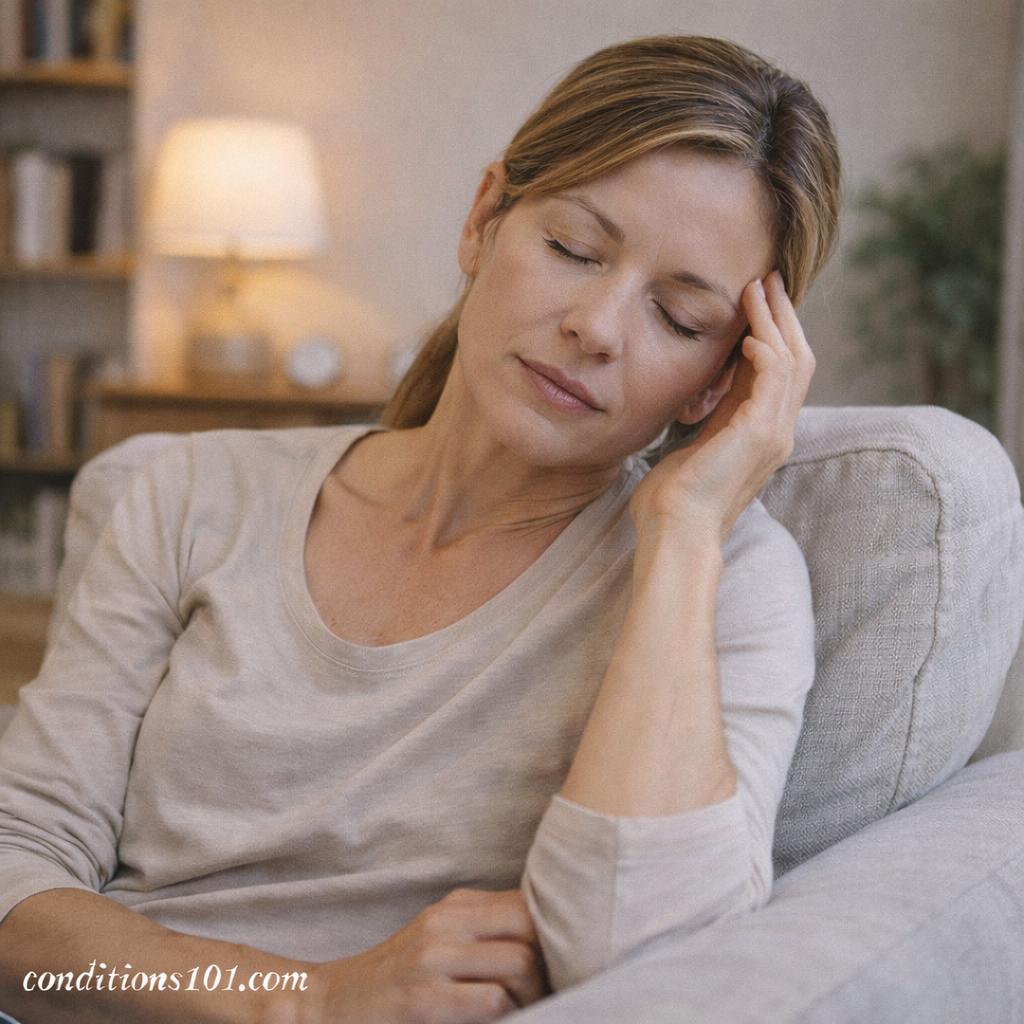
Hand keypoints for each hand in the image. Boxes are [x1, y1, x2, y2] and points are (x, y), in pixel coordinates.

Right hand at [305, 889, 546, 1023]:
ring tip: (521, 1011)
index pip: (527, 902)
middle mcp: (445, 922)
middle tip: (543, 993)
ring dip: (532, 995)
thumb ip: (483, 932)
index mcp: (455, 905)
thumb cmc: (397, 979)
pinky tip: (498, 1023)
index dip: (552, 935)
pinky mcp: (425, 999)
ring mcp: (434, 959)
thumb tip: (546, 942)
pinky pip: (493, 1000)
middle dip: (549, 963)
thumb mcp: (439, 939)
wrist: (331, 1005)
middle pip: (531, 926)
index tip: (553, 964)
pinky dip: (508, 1015)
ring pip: (519, 962)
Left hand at [631, 271, 813, 542]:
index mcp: (761, 434)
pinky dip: (765, 347)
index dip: (771, 333)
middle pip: (797, 359)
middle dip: (782, 317)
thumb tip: (697, 391)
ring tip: (758, 288)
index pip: (779, 372)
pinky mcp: (760, 433)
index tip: (756, 300)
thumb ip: (706, 417)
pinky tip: (746, 332)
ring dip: (775, 321)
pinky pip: (775, 376)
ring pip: (792, 361)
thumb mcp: (693, 445)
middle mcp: (777, 432)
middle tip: (767, 280)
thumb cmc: (672, 499)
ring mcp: (774, 433)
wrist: (674, 532)